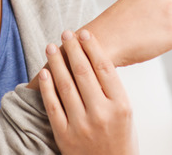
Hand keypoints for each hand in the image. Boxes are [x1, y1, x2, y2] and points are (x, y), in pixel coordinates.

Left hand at [39, 30, 137, 154]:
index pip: (104, 68)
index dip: (92, 47)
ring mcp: (81, 126)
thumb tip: (93, 57)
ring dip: (56, 62)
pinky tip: (45, 72)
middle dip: (73, 49)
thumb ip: (112, 90)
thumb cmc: (120, 137)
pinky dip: (47, 87)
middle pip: (83, 72)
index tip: (84, 33)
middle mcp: (101, 114)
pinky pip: (52, 105)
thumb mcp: (126, 114)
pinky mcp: (64, 136)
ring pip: (65, 85)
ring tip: (51, 47)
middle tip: (65, 33)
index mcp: (121, 106)